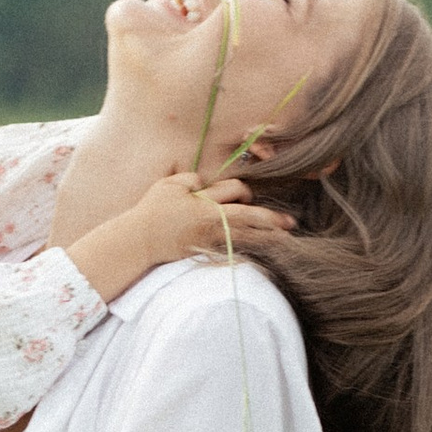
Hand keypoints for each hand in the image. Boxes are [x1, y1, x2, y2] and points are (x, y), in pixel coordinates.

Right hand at [122, 171, 296, 263]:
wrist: (140, 240)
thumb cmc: (153, 210)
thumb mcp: (170, 184)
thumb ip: (192, 179)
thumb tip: (206, 183)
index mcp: (205, 203)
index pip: (235, 191)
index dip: (244, 190)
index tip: (245, 194)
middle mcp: (212, 223)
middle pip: (249, 218)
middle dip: (271, 220)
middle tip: (290, 223)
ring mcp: (210, 240)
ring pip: (245, 238)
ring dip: (266, 238)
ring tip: (285, 240)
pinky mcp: (205, 252)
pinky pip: (234, 250)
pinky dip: (249, 250)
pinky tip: (262, 251)